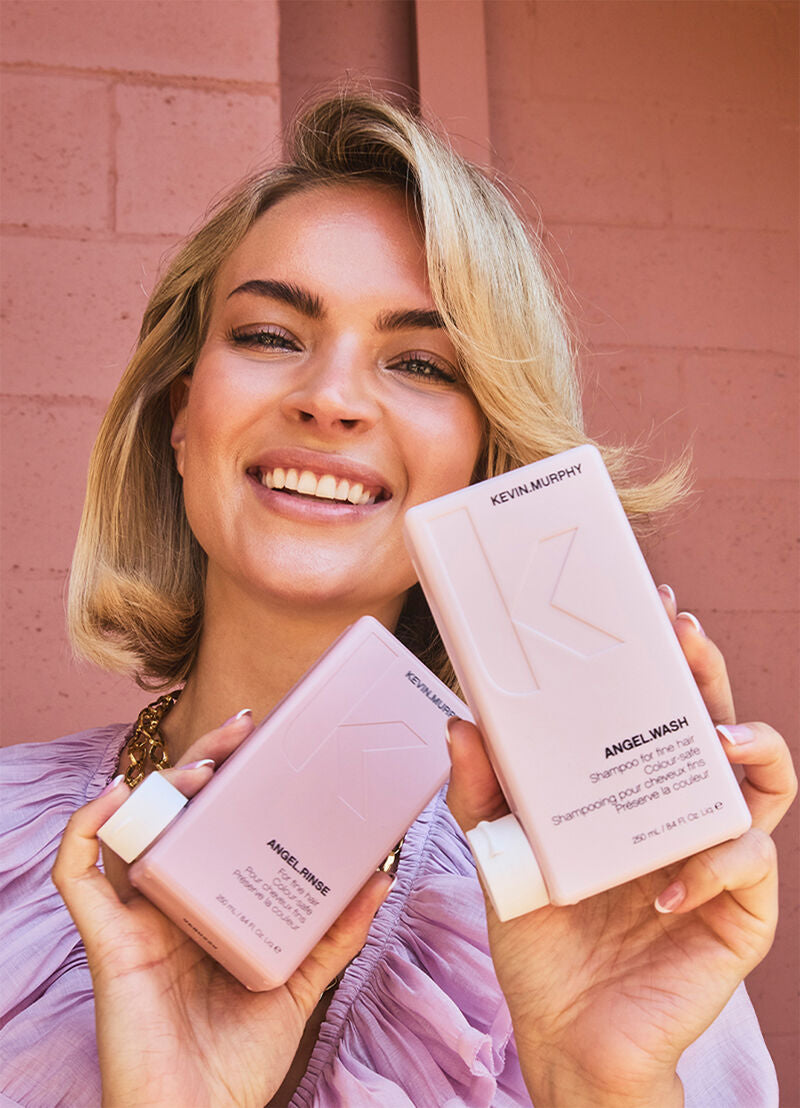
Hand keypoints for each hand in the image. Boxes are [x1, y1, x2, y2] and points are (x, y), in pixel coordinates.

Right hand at [53, 712, 392, 1107]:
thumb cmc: (238, 1061)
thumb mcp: (299, 983)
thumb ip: (336, 933)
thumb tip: (381, 875)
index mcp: (210, 902)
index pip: (214, 822)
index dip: (232, 775)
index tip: (265, 736)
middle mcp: (171, 900)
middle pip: (175, 812)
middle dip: (203, 761)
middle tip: (242, 730)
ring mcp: (136, 918)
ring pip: (131, 828)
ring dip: (158, 785)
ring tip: (202, 768)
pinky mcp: (107, 943)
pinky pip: (77, 874)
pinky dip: (86, 829)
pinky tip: (117, 797)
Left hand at [446, 588, 795, 1107]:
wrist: (565, 1032)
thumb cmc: (541, 937)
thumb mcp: (499, 853)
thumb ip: (482, 792)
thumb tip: (461, 721)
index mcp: (632, 789)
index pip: (658, 710)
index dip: (662, 661)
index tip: (650, 610)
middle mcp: (680, 812)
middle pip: (714, 724)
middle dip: (707, 674)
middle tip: (685, 637)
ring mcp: (716, 858)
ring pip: (765, 783)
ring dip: (750, 749)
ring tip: (717, 736)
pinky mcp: (738, 911)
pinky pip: (747, 867)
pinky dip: (713, 863)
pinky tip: (664, 885)